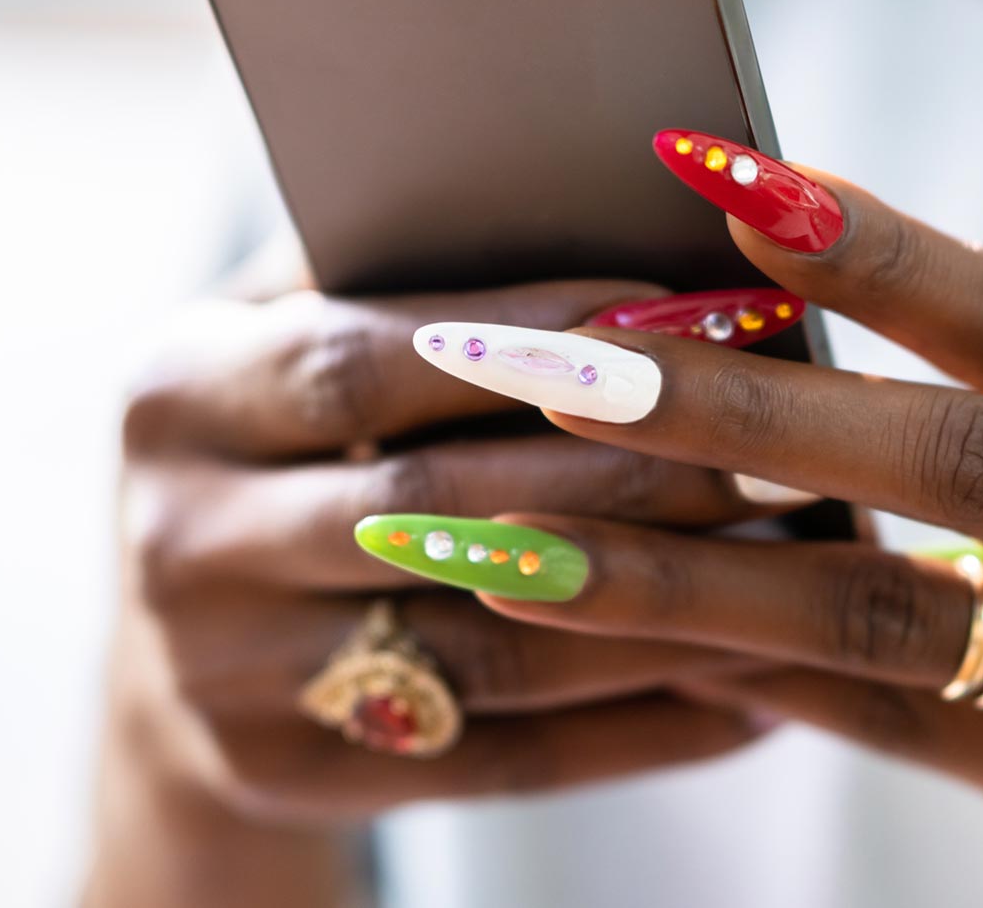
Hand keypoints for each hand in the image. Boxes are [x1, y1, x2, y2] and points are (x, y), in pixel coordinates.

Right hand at [102, 270, 778, 844]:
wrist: (186, 652)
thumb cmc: (301, 439)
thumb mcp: (303, 335)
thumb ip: (418, 278)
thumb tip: (619, 205)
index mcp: (175, 391)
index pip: (367, 359)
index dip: (535, 338)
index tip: (689, 316)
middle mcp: (179, 537)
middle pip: (440, 505)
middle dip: (635, 474)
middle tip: (792, 448)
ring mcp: (225, 676)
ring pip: (490, 646)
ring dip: (666, 612)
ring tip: (808, 572)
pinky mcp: (296, 778)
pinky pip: (506, 759)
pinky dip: (645, 728)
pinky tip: (764, 695)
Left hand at [382, 134, 982, 906]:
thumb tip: (841, 330)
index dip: (873, 243)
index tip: (717, 174)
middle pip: (953, 449)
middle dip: (742, 400)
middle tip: (564, 360)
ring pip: (901, 608)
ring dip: (701, 574)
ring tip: (530, 540)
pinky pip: (919, 734)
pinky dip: (783, 689)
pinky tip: (661, 661)